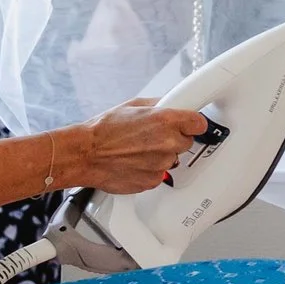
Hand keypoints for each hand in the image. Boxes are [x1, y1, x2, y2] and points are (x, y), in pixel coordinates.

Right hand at [71, 100, 211, 194]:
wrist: (84, 154)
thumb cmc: (103, 130)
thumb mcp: (134, 106)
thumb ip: (159, 105)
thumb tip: (172, 103)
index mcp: (166, 121)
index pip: (199, 124)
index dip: (193, 124)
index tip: (190, 124)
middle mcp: (167, 143)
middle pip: (187, 142)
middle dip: (174, 138)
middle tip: (153, 136)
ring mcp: (161, 164)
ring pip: (172, 159)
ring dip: (161, 155)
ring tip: (138, 149)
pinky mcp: (153, 180)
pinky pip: (160, 173)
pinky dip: (150, 169)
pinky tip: (134, 161)